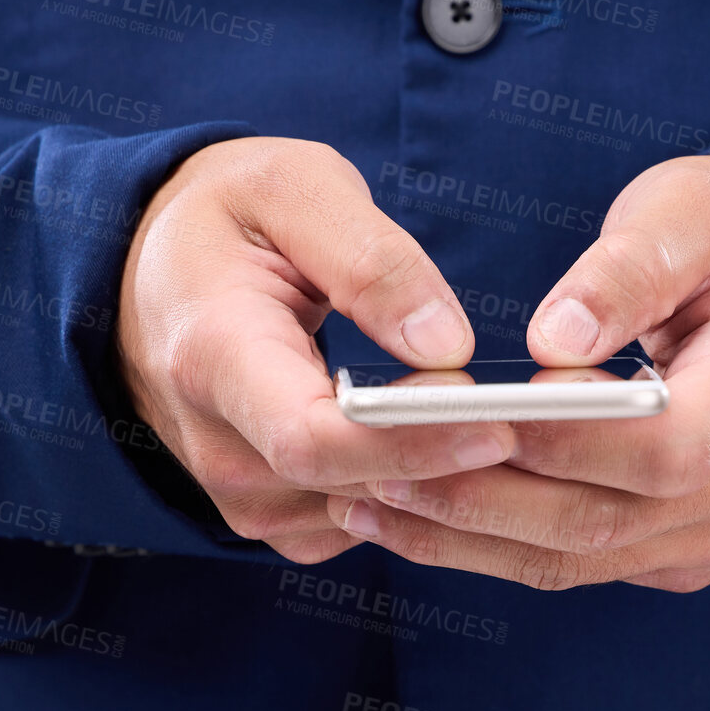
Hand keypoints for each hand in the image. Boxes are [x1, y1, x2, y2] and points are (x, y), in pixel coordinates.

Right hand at [118, 137, 515, 562]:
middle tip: (561, 428)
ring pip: (370, 517)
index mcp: (214, 356)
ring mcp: (243, 490)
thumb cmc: (225, 217)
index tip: (504, 420)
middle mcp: (220, 445)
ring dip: (452, 484)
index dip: (415, 441)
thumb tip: (448, 348)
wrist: (148, 275)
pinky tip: (471, 441)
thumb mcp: (291, 187)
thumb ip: (369, 260)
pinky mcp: (274, 510)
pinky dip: (424, 492)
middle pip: (355, 488)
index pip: (317, 437)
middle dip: (460, 465)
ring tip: (533, 427)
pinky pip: (365, 523)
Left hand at [325, 155, 709, 591]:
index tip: (458, 410)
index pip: (660, 447)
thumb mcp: (704, 208)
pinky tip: (412, 514)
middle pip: (602, 523)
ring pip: (576, 561)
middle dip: (478, 499)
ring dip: (463, 538)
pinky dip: (489, 548)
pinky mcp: (679, 553)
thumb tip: (553, 339)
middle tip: (369, 463)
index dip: (557, 440)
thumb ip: (635, 263)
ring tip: (362, 499)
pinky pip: (575, 567)